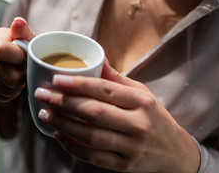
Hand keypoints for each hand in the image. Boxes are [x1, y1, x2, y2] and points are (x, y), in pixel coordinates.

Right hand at [0, 17, 34, 101]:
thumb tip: (18, 21)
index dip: (19, 60)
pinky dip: (9, 94)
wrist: (12, 63)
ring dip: (17, 87)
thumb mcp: (29, 40)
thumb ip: (25, 33)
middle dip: (22, 77)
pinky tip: (10, 84)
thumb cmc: (24, 49)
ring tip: (19, 77)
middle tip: (24, 71)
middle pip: (9, 77)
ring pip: (6, 89)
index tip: (25, 59)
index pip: (1, 52)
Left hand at [34, 60, 199, 172]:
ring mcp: (131, 147)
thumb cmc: (155, 117)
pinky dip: (72, 146)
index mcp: (141, 102)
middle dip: (64, 102)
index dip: (78, 84)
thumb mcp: (142, 94)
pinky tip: (58, 135)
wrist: (176, 153)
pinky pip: (92, 157)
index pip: (105, 90)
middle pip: (94, 112)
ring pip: (90, 135)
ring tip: (45, 113)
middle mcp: (138, 124)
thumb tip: (97, 58)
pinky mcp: (124, 166)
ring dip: (63, 124)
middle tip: (42, 94)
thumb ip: (117, 79)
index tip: (56, 79)